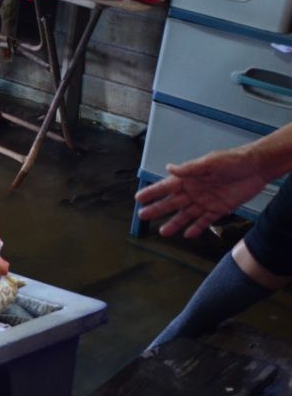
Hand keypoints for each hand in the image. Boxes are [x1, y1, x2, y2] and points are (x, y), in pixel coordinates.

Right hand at [136, 145, 270, 237]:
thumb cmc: (232, 161)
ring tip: (163, 232)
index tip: (139, 198)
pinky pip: (205, 221)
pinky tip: (188, 234)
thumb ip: (190, 168)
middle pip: (172, 203)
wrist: (257, 168)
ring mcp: (205, 202)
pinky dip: (197, 228)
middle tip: (143, 216)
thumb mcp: (210, 162)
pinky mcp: (219, 209)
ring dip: (175, 223)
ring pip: (186, 215)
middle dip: (158, 209)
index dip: (152, 192)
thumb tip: (169, 169)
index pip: (166, 187)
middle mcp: (194, 191)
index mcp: (189, 178)